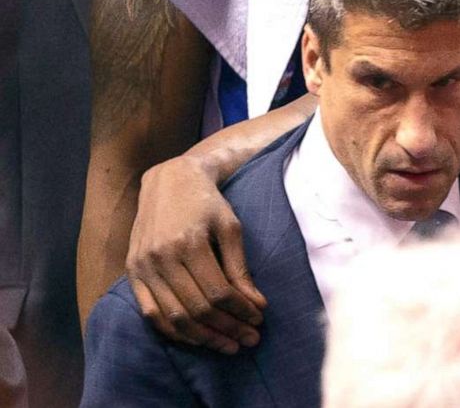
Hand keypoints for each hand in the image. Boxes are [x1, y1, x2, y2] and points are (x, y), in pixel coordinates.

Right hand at [125, 155, 265, 352]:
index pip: (217, 292)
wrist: (169, 182)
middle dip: (226, 329)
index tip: (259, 320)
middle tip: (249, 340)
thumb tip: (256, 305)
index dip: (240, 311)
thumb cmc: (207, 203)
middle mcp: (160, 258)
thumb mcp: (230, 227)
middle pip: (196, 309)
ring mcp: (142, 267)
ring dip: (203, 337)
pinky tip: (197, 338)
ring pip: (173, 317)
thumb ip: (240, 267)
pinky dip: (173, 331)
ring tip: (228, 345)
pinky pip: (150, 313)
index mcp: (188, 243)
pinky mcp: (132, 272)